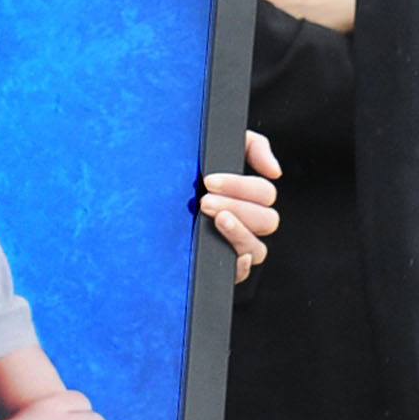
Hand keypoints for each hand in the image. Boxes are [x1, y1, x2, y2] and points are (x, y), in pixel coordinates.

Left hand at [200, 128, 283, 282]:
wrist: (144, 200)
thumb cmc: (186, 169)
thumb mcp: (216, 147)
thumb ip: (252, 147)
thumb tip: (274, 171)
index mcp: (248, 196)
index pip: (265, 193)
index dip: (242, 187)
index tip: (209, 181)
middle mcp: (247, 221)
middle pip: (267, 220)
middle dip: (237, 207)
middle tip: (205, 201)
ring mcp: (237, 245)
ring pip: (257, 248)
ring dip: (238, 233)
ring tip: (212, 219)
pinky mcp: (223, 265)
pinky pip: (241, 272)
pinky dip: (240, 266)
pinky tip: (225, 252)